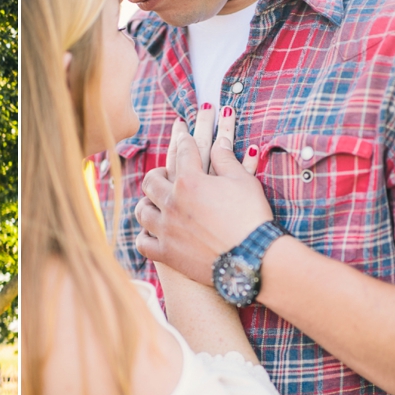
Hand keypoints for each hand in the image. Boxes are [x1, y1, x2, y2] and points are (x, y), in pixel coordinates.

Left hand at [135, 105, 271, 283]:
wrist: (253, 258)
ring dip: (146, 203)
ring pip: (142, 211)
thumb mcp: (244, 181)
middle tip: (164, 173)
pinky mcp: (166, 253)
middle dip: (158, 173)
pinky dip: (144, 236)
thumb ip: (226, 159)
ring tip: (152, 202)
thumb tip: (219, 141)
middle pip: (151, 181)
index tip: (183, 136)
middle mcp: (171, 203)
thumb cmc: (251, 216)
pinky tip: (151, 232)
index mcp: (189, 181)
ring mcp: (165, 229)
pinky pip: (142, 243)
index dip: (184, 141)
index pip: (182, 153)